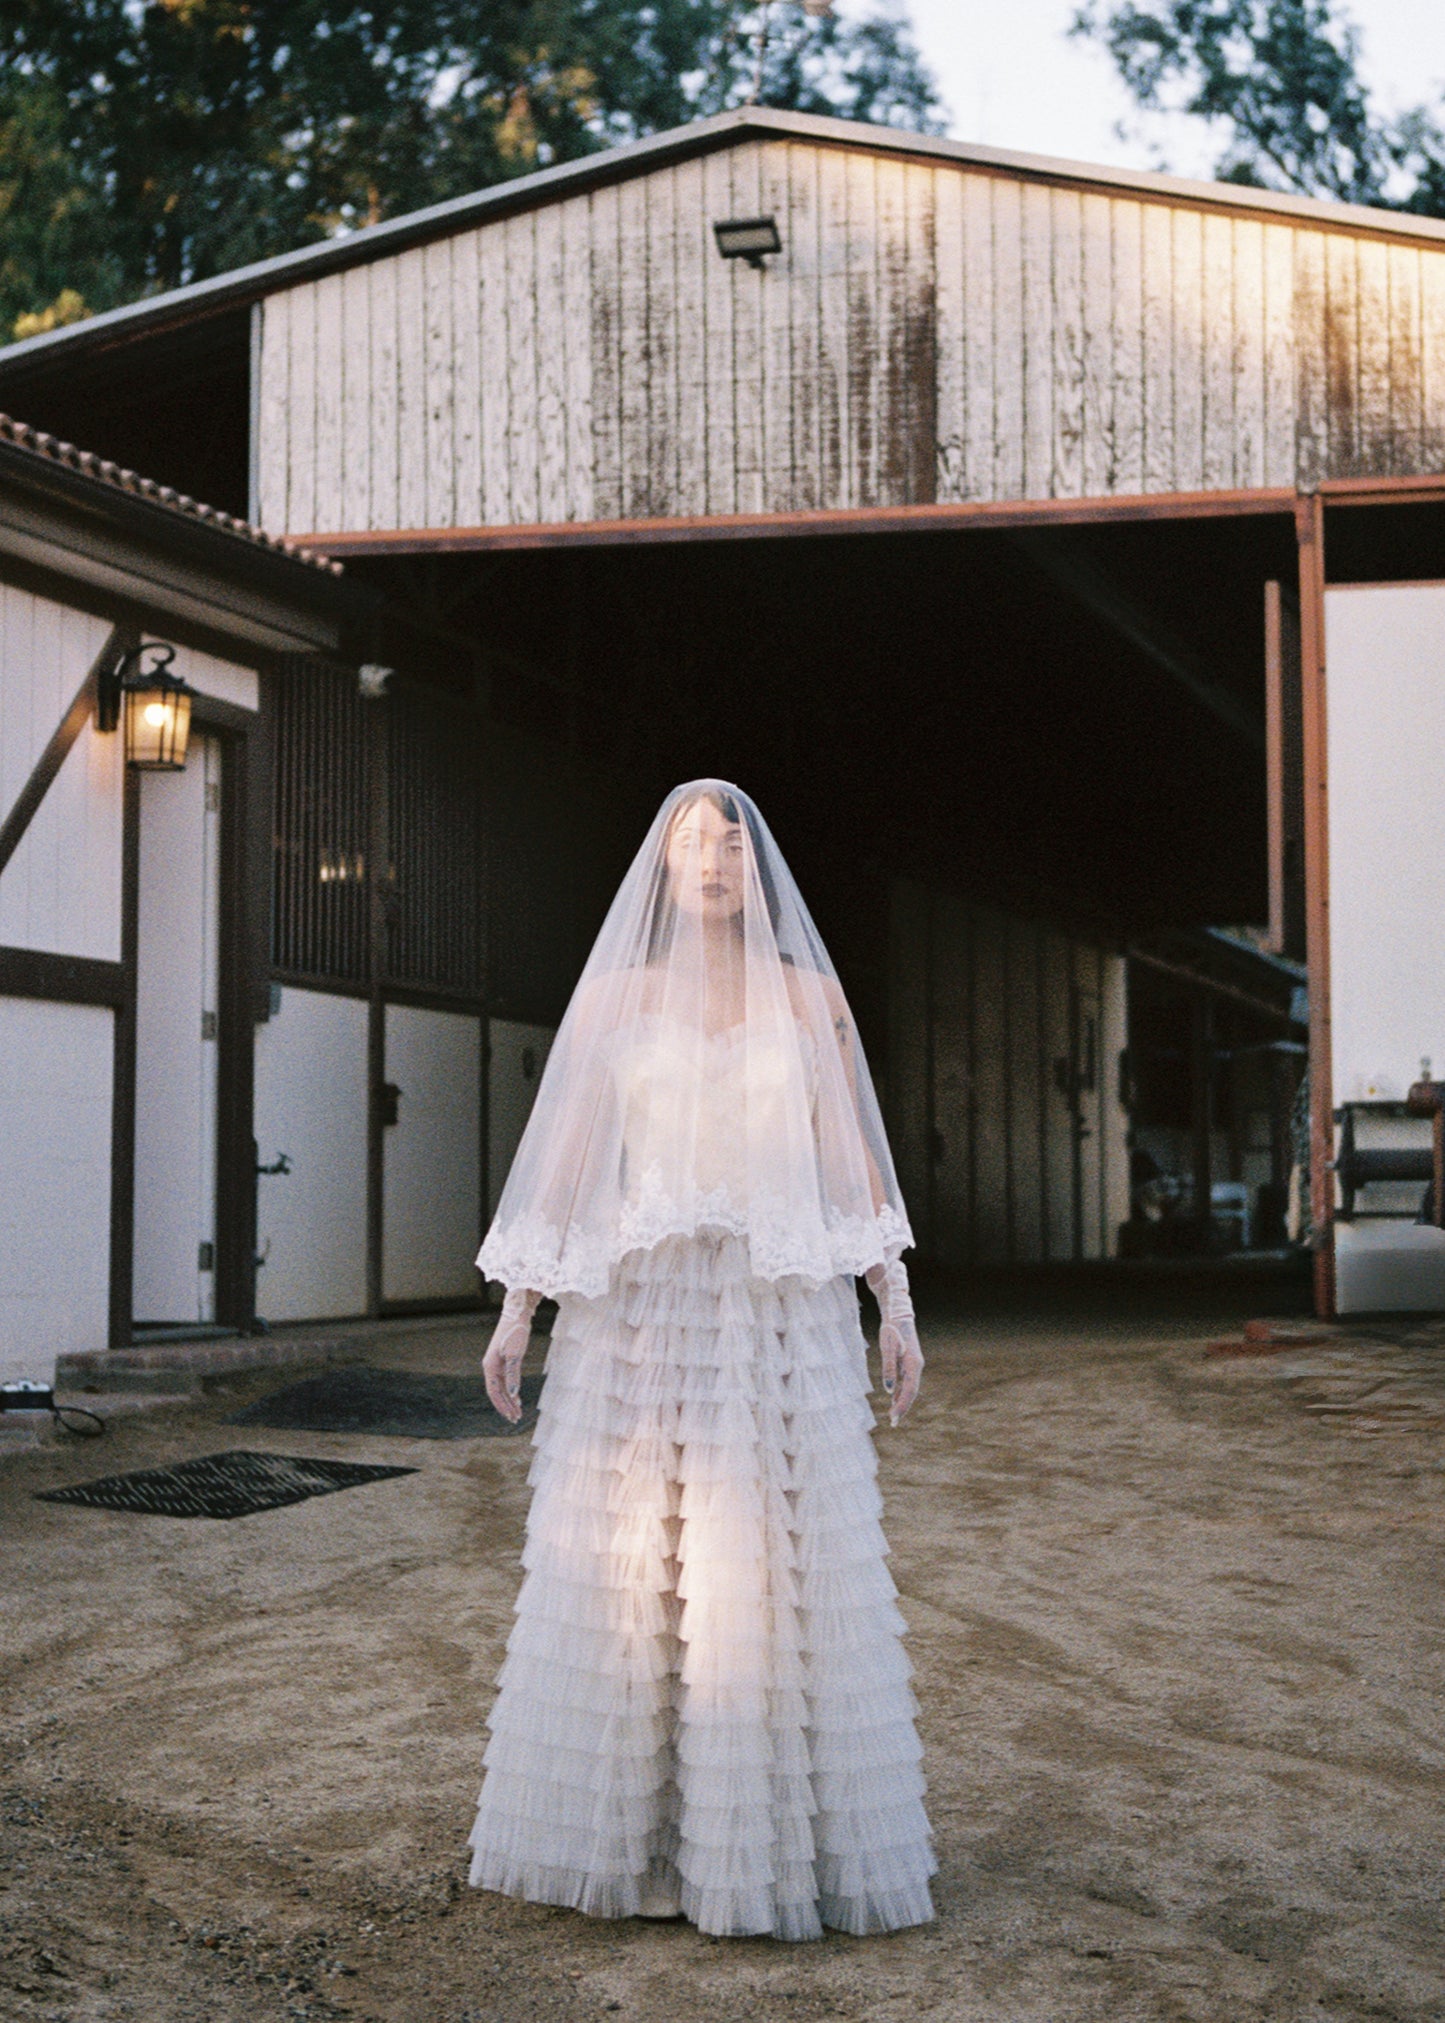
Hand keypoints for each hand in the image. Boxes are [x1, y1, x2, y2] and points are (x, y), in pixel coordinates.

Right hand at [482, 1288, 539, 1422]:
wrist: (517, 1315)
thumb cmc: (515, 1333)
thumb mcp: (515, 1355)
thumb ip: (513, 1375)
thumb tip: (512, 1395)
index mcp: (490, 1367)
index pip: (493, 1392)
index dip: (501, 1406)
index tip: (510, 1416)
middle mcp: (491, 1367)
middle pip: (497, 1392)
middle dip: (506, 1406)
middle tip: (515, 1419)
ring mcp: (497, 1364)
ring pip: (501, 1387)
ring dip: (509, 1400)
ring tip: (517, 1412)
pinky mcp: (504, 1360)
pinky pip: (505, 1380)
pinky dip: (511, 1390)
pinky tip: (517, 1397)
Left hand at [879, 1315, 923, 1427]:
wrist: (897, 1313)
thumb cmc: (891, 1329)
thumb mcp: (887, 1347)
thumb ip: (889, 1368)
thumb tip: (888, 1390)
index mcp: (914, 1364)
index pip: (910, 1390)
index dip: (902, 1405)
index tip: (893, 1417)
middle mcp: (916, 1366)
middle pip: (911, 1392)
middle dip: (903, 1407)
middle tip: (893, 1422)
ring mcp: (912, 1364)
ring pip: (909, 1387)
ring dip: (902, 1401)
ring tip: (894, 1416)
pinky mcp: (907, 1361)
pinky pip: (905, 1381)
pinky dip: (900, 1391)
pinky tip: (894, 1398)